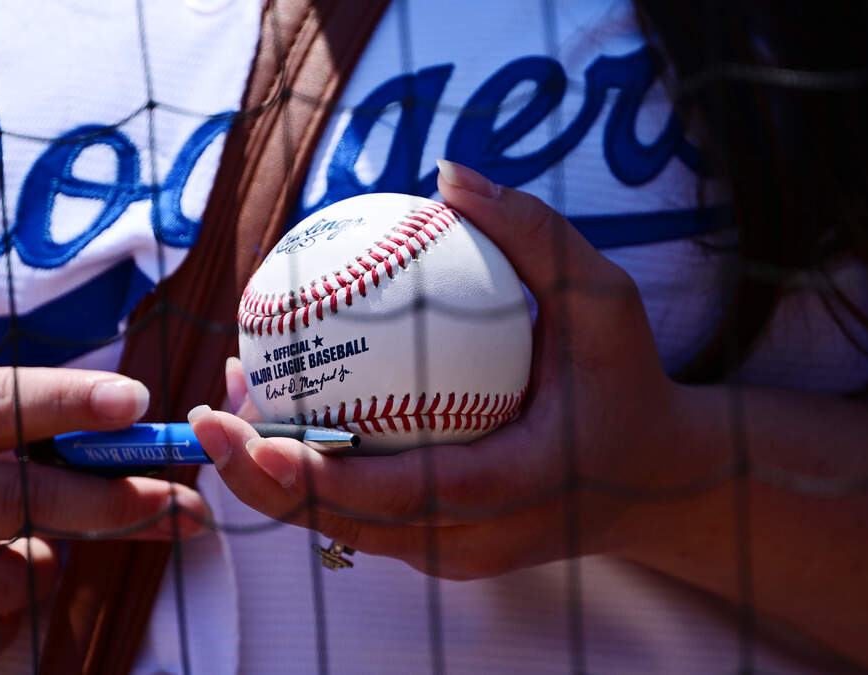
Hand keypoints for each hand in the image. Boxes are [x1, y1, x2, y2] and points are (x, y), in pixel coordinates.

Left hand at [192, 160, 697, 579]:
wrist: (659, 483)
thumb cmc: (630, 385)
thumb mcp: (604, 299)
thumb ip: (534, 234)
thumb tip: (448, 170)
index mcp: (510, 489)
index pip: (397, 497)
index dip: (311, 477)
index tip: (244, 433)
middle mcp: (474, 539)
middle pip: (346, 529)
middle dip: (261, 484)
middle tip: (208, 416)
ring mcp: (457, 556)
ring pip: (343, 532)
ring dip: (275, 480)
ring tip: (231, 405)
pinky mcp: (445, 553)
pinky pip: (363, 520)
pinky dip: (312, 479)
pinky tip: (283, 415)